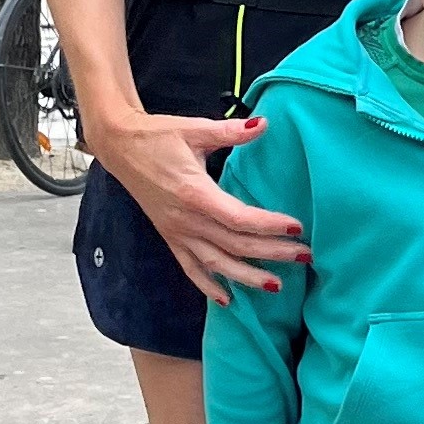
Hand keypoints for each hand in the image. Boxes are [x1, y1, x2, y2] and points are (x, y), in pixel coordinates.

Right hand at [91, 107, 307, 302]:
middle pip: (234, 244)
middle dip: (271, 253)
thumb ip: (230, 132)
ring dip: (246, 277)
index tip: (297, 228)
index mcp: (194, 193)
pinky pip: (190, 268)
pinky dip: (208, 286)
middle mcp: (185, 219)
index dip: (269, 226)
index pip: (239, 218)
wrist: (119, 147)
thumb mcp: (194, 129)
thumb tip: (263, 123)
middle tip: (304, 257)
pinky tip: (226, 300)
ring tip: (275, 285)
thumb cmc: (156, 136)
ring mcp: (176, 232)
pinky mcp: (169, 236)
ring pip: (215, 263)